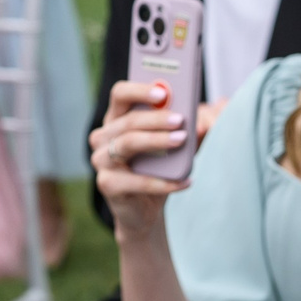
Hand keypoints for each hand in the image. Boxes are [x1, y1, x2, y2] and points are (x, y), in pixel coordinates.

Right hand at [90, 79, 196, 238]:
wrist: (144, 210)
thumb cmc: (156, 171)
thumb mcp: (169, 148)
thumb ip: (179, 131)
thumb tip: (200, 122)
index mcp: (116, 120)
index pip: (120, 94)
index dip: (139, 90)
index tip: (163, 92)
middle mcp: (102, 137)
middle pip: (128, 120)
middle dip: (156, 118)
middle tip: (180, 120)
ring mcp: (101, 160)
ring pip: (128, 143)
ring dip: (158, 141)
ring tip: (183, 140)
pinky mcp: (107, 184)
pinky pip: (137, 181)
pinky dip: (164, 183)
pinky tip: (186, 181)